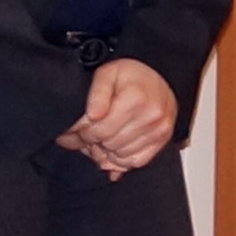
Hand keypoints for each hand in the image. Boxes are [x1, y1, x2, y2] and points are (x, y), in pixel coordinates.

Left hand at [56, 58, 178, 178]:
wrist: (161, 78)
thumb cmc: (132, 76)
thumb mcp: (108, 73)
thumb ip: (97, 93)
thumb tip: (92, 116)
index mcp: (135, 98)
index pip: (100, 130)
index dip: (81, 135)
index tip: (72, 134)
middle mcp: (150, 116)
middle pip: (110, 144)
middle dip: (92, 143)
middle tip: (84, 137)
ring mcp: (159, 130)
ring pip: (121, 156)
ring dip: (106, 152)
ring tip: (99, 141)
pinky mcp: (162, 140)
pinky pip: (137, 161)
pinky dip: (122, 159)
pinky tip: (114, 149)